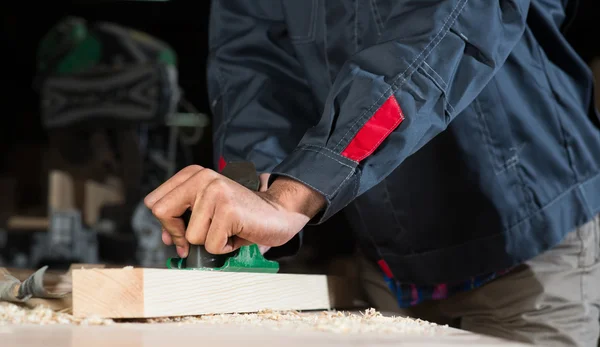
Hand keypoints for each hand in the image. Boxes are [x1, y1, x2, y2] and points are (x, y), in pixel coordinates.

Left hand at [144, 165, 324, 256]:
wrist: (278, 214)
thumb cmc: (241, 216)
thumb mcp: (207, 212)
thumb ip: (182, 220)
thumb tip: (165, 238)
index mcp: (194, 174)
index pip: (155, 202)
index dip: (167, 223)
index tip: (183, 232)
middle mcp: (203, 177)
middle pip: (161, 212)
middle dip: (178, 233)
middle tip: (202, 236)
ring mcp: (216, 192)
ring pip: (190, 236)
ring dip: (210, 242)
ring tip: (228, 230)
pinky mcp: (229, 210)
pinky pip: (211, 245)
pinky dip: (225, 248)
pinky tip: (237, 234)